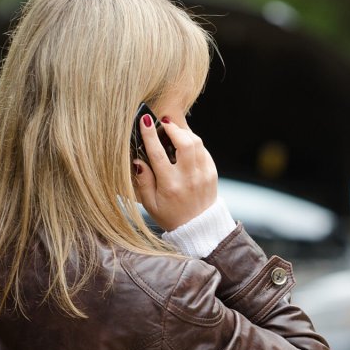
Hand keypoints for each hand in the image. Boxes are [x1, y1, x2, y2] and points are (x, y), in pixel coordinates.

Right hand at [132, 114, 217, 231]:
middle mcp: (188, 178)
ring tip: (173, 132)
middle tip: (163, 124)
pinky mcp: (212, 173)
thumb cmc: (171, 216)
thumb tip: (137, 161)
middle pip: (183, 142)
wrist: (199, 228)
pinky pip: (203, 150)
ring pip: (196, 143)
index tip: (145, 121)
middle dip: (172, 128)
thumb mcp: (150, 204)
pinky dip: (194, 143)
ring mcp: (203, 174)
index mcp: (170, 186)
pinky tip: (185, 145)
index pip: (158, 154)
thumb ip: (143, 181)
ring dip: (184, 133)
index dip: (150, 135)